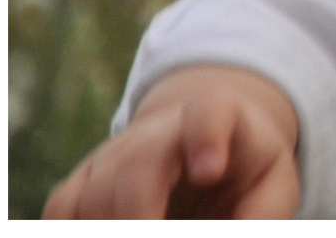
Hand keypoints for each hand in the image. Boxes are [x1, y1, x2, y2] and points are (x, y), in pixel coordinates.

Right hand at [43, 65, 300, 218]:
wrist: (203, 143)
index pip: (209, 110)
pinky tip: (99, 233)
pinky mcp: (83, 181)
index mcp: (217, 117)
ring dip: (111, 227)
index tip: (210, 171)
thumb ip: (265, 211)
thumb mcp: (273, 181)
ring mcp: (114, 154)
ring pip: (97, 190)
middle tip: (154, 233)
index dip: (206, 136)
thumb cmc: (244, 168)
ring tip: (148, 233)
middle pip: (139, 160)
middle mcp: (158, 131)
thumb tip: (245, 229)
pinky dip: (71, 231)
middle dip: (139, 208)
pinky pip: (62, 208)